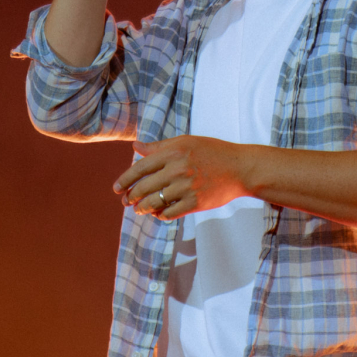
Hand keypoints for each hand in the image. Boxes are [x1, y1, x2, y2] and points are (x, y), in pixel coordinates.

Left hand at [114, 137, 250, 219]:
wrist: (240, 168)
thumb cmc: (212, 152)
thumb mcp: (186, 142)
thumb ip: (159, 146)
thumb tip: (135, 147)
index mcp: (173, 152)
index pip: (140, 168)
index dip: (125, 179)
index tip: (117, 189)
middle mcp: (177, 169)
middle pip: (144, 187)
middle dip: (132, 196)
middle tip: (127, 201)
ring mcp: (186, 187)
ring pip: (154, 202)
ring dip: (143, 208)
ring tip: (140, 209)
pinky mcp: (195, 203)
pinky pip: (170, 213)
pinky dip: (161, 214)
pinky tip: (159, 213)